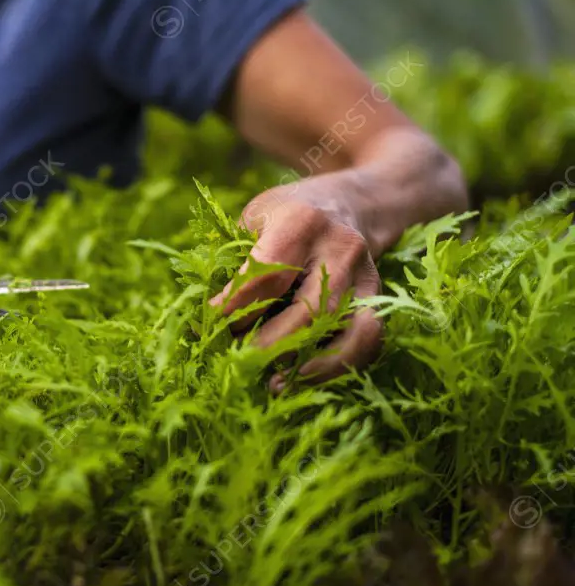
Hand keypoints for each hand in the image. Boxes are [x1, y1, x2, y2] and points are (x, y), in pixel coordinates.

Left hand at [210, 175, 383, 394]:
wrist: (349, 201)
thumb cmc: (287, 214)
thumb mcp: (255, 219)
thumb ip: (235, 261)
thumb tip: (207, 317)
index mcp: (301, 222)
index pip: (267, 274)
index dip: (236, 306)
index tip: (210, 324)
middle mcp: (340, 248)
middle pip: (309, 310)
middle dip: (268, 343)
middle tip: (235, 359)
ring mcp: (365, 276)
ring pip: (348, 332)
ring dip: (308, 366)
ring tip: (272, 383)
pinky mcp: (378, 299)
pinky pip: (366, 342)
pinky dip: (335, 367)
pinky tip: (301, 378)